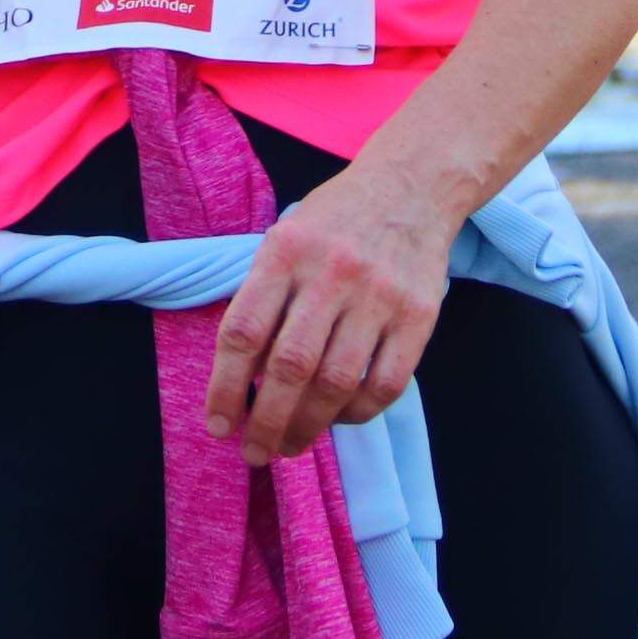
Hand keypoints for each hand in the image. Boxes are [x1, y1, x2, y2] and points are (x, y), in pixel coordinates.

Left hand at [202, 158, 455, 467]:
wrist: (412, 186)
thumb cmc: (336, 220)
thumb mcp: (286, 238)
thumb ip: (263, 297)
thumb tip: (241, 377)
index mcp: (285, 250)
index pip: (243, 331)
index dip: (225, 387)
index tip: (219, 426)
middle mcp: (330, 272)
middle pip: (289, 366)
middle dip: (266, 421)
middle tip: (256, 452)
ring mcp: (378, 295)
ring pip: (336, 382)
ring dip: (309, 426)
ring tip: (292, 445)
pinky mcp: (418, 315)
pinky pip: (385, 384)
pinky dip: (357, 413)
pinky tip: (339, 418)